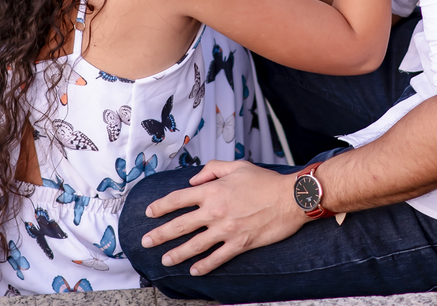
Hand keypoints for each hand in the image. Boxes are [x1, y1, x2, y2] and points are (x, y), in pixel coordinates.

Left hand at [141, 160, 308, 275]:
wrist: (290, 198)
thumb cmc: (266, 181)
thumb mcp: (238, 165)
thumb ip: (212, 169)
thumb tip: (194, 181)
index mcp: (213, 191)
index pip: (178, 199)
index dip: (161, 206)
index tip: (150, 212)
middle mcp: (215, 211)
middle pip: (180, 225)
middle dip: (159, 235)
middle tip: (146, 242)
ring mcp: (226, 230)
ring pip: (195, 245)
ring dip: (177, 253)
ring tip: (164, 260)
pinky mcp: (239, 244)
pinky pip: (217, 258)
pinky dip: (204, 266)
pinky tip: (194, 271)